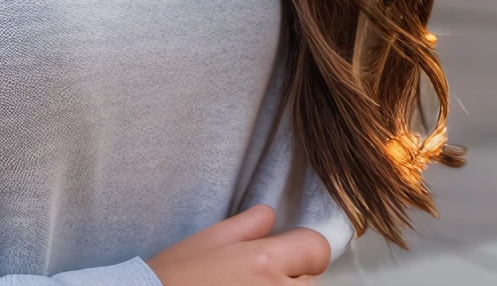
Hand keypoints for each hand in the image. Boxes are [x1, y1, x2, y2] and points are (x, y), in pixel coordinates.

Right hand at [145, 204, 331, 284]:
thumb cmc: (179, 275)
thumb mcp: (209, 240)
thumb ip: (248, 225)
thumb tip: (271, 216)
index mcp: (264, 261)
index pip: (317, 248)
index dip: (304, 247)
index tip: (288, 252)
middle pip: (312, 280)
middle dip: (293, 276)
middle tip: (258, 276)